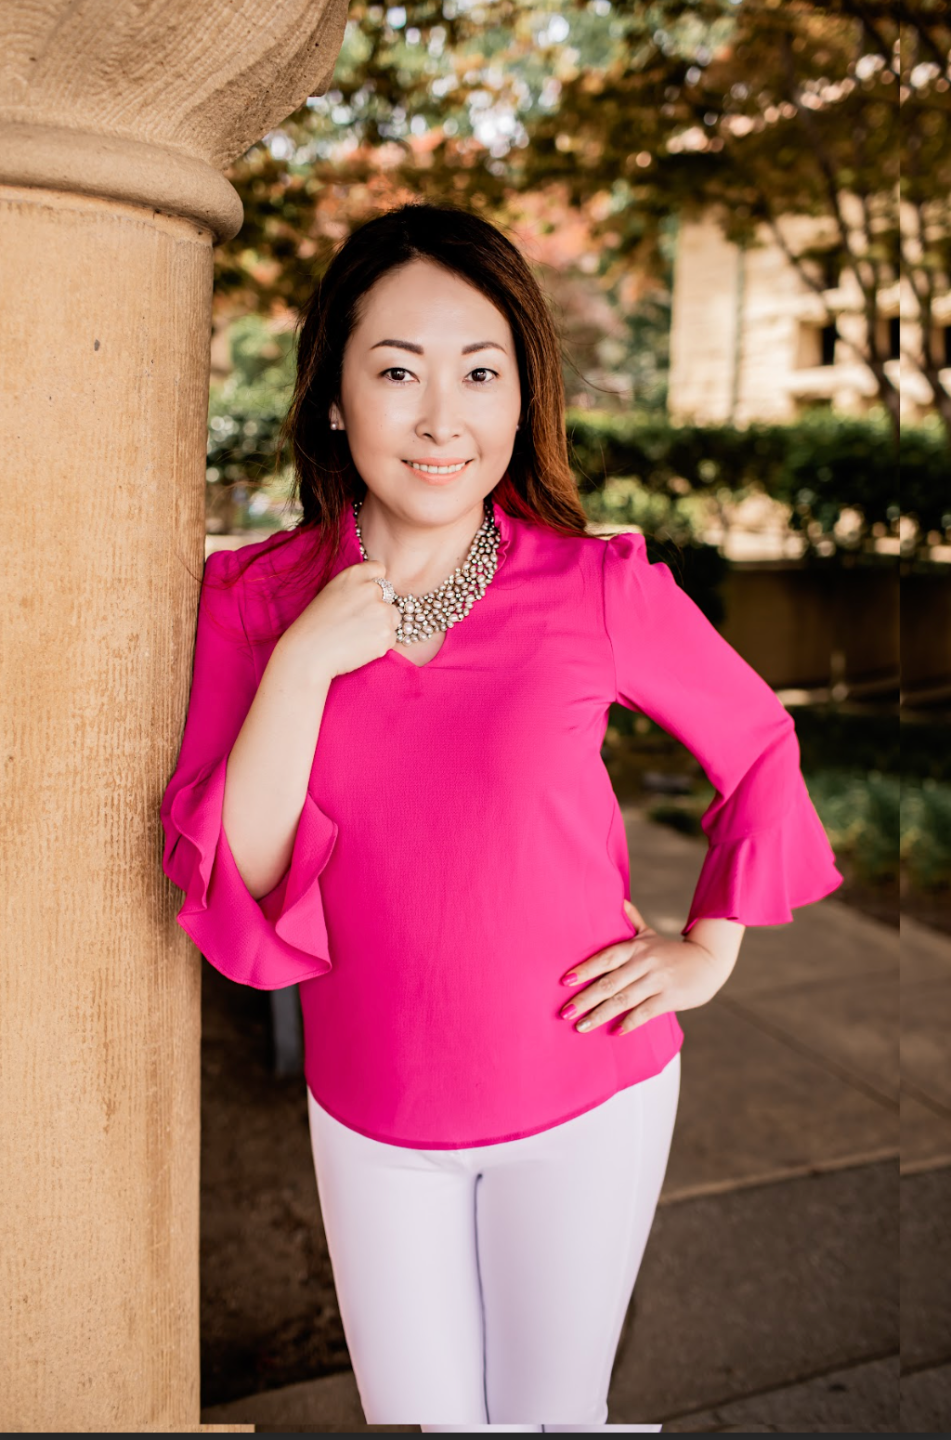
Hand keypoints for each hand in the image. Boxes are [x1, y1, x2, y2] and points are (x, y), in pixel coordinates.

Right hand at [278, 558, 400, 681]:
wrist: (309, 653)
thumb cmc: (314, 625)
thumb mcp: (331, 593)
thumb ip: (355, 587)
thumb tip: (375, 591)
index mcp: (354, 575)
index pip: (379, 569)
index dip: (374, 584)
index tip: (365, 597)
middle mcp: (371, 589)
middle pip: (389, 596)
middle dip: (378, 608)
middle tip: (357, 622)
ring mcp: (382, 611)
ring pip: (392, 618)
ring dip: (381, 626)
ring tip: (357, 636)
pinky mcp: (387, 634)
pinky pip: (391, 638)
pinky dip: (380, 644)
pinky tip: (360, 646)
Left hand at [558, 899, 736, 1035]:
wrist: (709, 961)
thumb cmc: (672, 952)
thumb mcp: (651, 934)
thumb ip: (633, 919)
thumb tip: (619, 899)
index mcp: (636, 947)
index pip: (605, 957)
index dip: (585, 968)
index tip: (565, 981)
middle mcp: (644, 962)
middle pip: (609, 982)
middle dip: (585, 999)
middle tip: (565, 1012)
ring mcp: (657, 980)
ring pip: (623, 999)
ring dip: (600, 1015)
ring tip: (581, 1027)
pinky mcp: (670, 997)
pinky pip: (645, 1012)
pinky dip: (630, 1023)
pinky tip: (614, 1032)